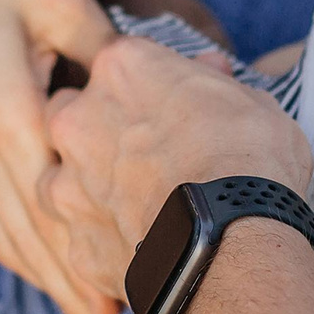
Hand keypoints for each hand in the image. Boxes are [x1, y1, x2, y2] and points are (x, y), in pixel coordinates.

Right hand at [0, 0, 133, 313]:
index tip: (123, 305)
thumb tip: (158, 83)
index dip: (86, 265)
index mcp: (11, 117)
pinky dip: (24, 254)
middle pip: (33, 242)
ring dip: (51, 283)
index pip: (54, 211)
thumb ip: (106, 48)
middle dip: (75, 297)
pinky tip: (48, 276)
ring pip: (10, 237)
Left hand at [42, 35, 313, 305]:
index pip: (119, 62)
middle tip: (141, 154)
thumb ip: (216, 82)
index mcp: (122, 69)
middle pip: (69, 112)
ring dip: (87, 188)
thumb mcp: (254, 103)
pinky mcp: (75, 244)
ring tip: (134, 207)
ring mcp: (68, 185)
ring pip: (59, 178)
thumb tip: (210, 67)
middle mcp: (79, 120)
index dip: (145, 86)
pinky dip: (105, 244)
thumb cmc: (250, 163)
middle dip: (95, 129)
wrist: (233, 245)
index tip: (167, 105)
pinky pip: (82, 240)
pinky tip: (140, 252)